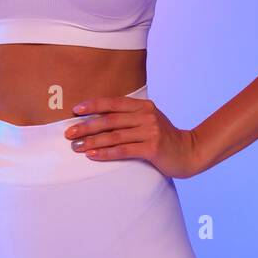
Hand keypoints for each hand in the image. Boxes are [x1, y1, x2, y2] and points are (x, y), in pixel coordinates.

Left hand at [63, 94, 199, 178]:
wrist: (189, 152)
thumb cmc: (163, 137)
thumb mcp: (148, 120)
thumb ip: (129, 116)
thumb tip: (99, 117)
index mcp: (143, 105)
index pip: (113, 102)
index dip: (93, 105)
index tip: (75, 110)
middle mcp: (146, 115)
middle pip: (110, 120)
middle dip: (86, 126)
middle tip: (68, 133)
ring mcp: (150, 131)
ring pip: (114, 136)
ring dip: (92, 141)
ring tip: (76, 147)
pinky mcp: (152, 148)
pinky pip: (123, 150)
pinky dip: (106, 153)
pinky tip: (92, 155)